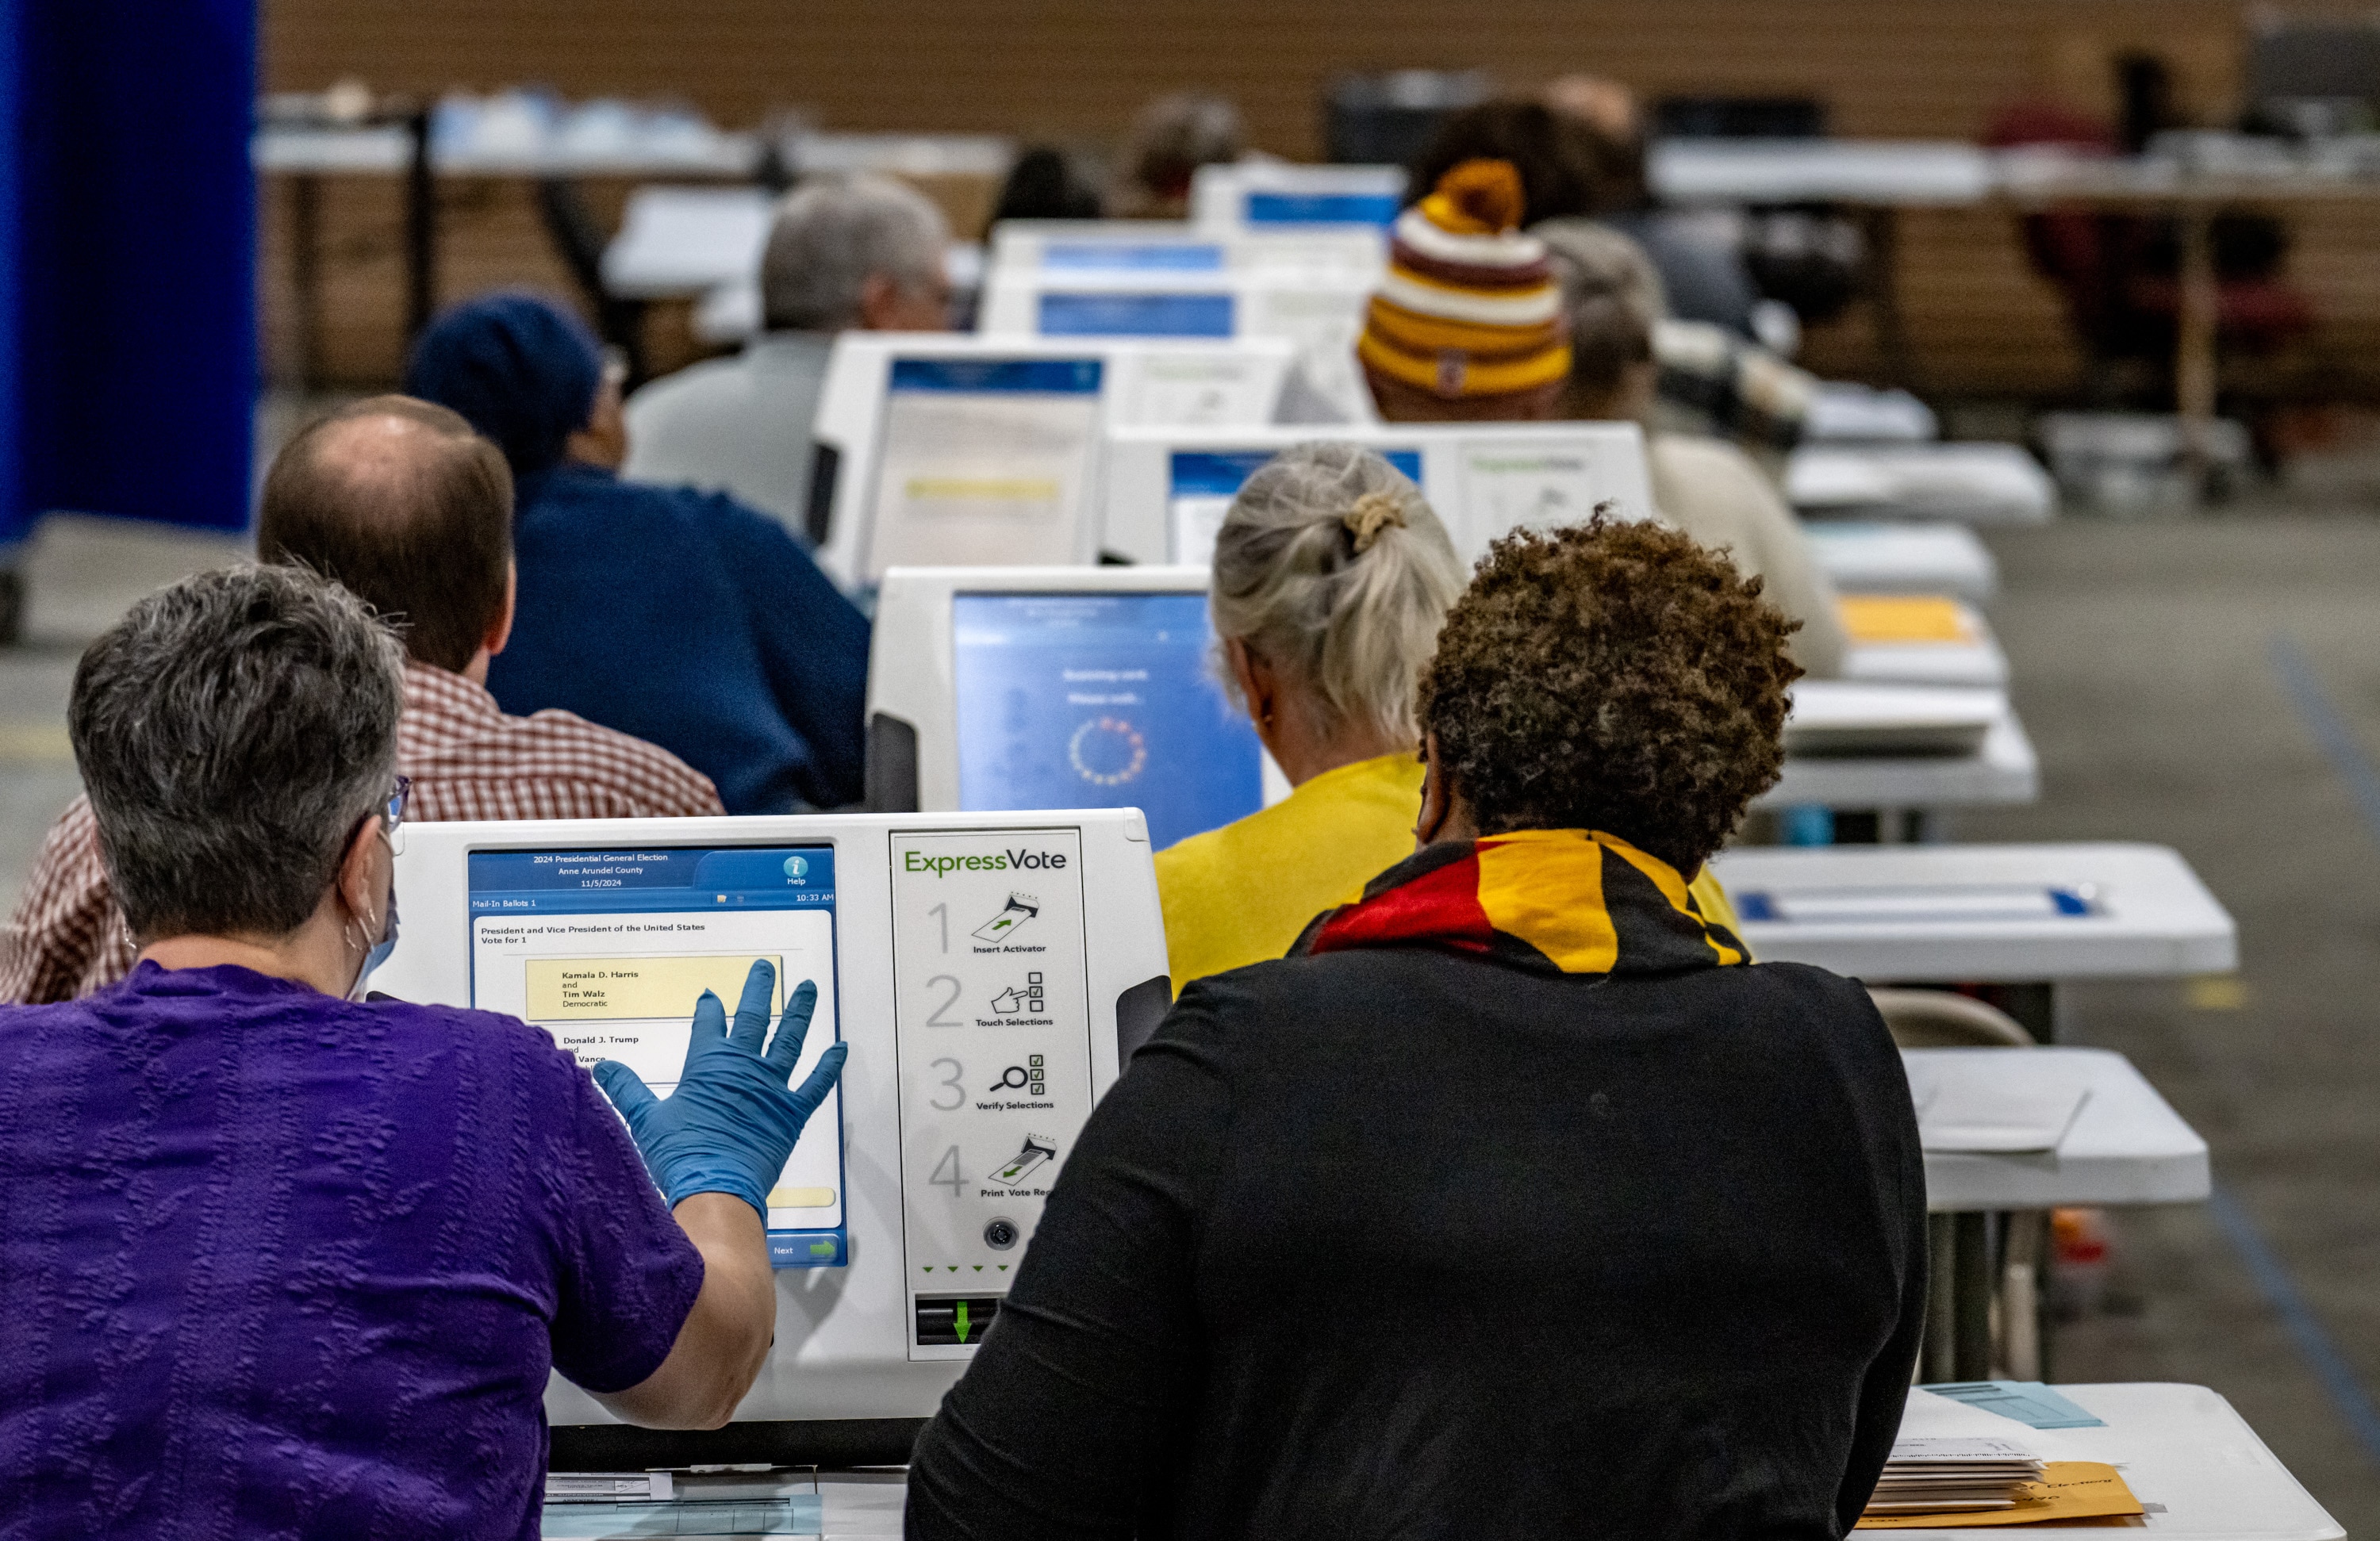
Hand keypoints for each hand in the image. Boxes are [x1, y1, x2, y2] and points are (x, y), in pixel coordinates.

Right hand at [595, 960, 846, 1215]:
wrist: (716, 1189)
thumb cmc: (680, 1155)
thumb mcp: (646, 1119)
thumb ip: (626, 1089)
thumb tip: (601, 1065)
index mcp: (708, 1065)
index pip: (708, 1025)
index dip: (709, 1008)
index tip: (711, 994)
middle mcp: (744, 1067)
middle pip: (753, 1018)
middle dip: (758, 990)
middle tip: (764, 967)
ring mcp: (772, 1087)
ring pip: (789, 1039)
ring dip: (799, 1012)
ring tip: (809, 988)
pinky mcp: (793, 1112)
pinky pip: (816, 1084)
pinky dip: (830, 1066)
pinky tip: (841, 1048)